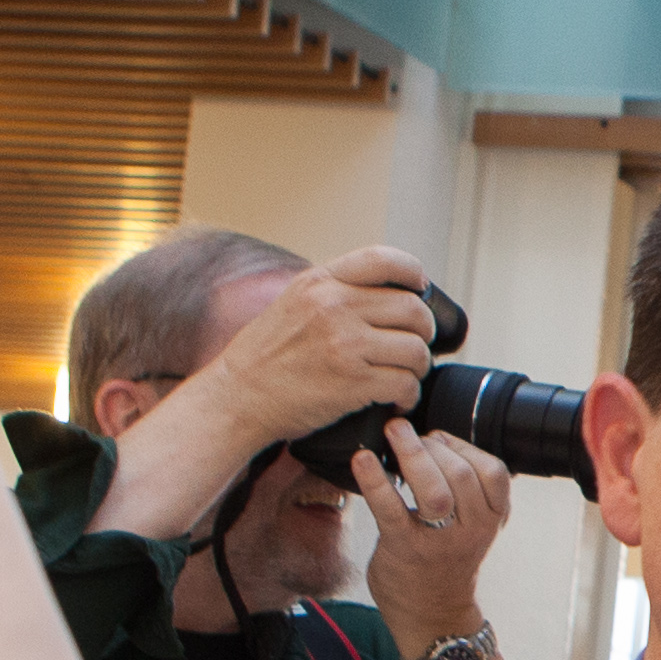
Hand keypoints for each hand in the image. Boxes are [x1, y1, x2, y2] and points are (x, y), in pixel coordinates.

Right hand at [87, 245, 445, 541]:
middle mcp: (334, 307)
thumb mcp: (293, 302)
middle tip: (413, 346)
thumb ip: (333, 291)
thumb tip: (386, 291)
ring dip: (418, 367)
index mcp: (320, 282)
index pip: (384, 260)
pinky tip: (396, 399)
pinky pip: (405, 384)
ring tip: (403, 376)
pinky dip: (408, 396)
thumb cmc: (265, 356)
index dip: (412, 272)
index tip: (420, 288)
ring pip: (416, 349)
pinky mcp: (352, 382)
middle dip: (423, 331)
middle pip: (413, 310)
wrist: (237, 398)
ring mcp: (345, 344)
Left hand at [349, 421, 510, 643]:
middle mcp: (471, 530)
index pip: (495, 471)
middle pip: (462, 473)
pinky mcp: (404, 548)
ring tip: (392, 434)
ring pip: (435, 489)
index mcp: (492, 520)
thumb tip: (436, 441)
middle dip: (432, 444)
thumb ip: (469, 491)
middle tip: (405, 432)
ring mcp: (439, 541)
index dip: (464, 446)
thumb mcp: (475, 526)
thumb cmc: (447, 561)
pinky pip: (390, 508)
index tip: (438, 439)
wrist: (432, 616)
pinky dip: (374, 480)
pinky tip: (361, 460)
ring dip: (412, 454)